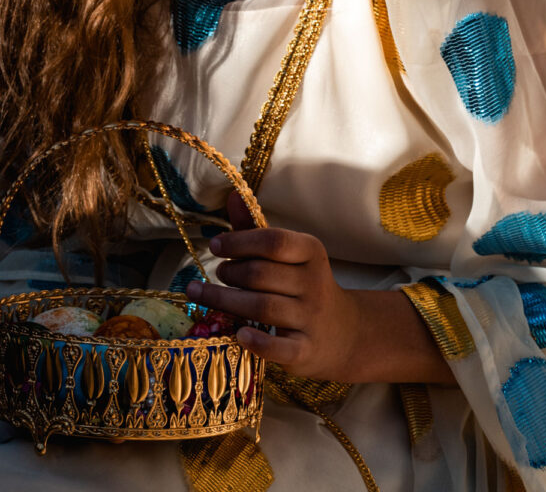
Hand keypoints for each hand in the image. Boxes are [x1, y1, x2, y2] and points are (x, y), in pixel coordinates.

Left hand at [186, 191, 362, 380]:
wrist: (342, 333)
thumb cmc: (304, 285)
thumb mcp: (288, 255)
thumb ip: (257, 228)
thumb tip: (233, 195)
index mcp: (311, 252)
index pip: (273, 241)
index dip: (239, 242)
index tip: (215, 245)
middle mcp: (314, 283)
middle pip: (261, 275)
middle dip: (230, 272)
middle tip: (217, 272)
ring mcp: (311, 318)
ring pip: (262, 307)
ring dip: (226, 301)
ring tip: (203, 295)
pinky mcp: (306, 350)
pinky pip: (280, 347)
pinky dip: (257, 342)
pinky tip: (238, 333)